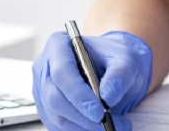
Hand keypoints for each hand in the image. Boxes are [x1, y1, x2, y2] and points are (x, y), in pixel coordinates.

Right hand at [31, 30, 152, 130]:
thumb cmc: (113, 58)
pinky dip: (80, 130)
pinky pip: (58, 127)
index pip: (61, 72)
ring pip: (56, 117)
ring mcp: (43, 89)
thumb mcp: (125, 59)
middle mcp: (45, 67)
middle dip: (83, 117)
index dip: (78, 94)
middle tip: (109, 124)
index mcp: (59, 46)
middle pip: (55, 98)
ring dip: (85, 127)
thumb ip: (119, 74)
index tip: (98, 112)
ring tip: (113, 126)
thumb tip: (107, 97)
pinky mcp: (47, 108)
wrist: (111, 69)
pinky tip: (98, 127)